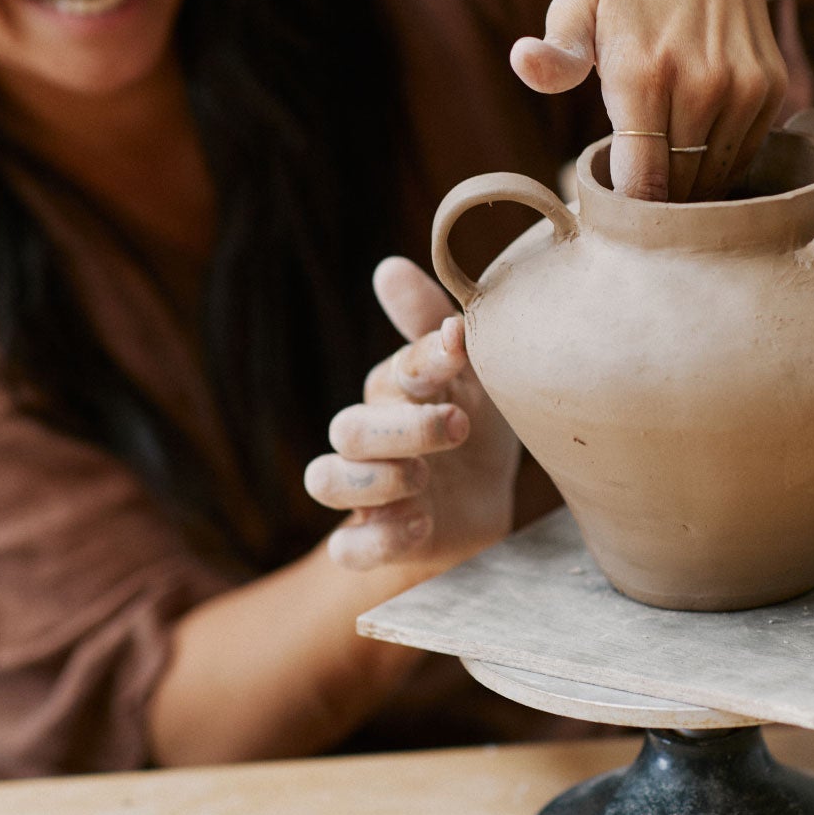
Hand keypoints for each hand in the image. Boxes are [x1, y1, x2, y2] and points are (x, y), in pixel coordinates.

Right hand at [303, 257, 519, 570]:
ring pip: (325, 481)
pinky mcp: (377, 538)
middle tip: (458, 426)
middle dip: (402, 428)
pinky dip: (376, 539)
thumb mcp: (473, 373)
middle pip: (350, 428)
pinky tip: (419, 524)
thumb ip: (434, 324)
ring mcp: (370, 491)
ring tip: (422, 478)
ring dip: (373, 480)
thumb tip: (387, 267)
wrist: (487, 497)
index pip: (396, 371)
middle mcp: (373, 437)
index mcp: (398, 391)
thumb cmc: (475, 419)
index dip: (424, 359)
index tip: (460, 349)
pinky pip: (346, 547)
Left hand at [510, 0, 790, 202]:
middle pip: (677, 190)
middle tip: (634, 169)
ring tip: (664, 148)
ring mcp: (743, 90)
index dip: (623, 205)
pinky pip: (742, 157)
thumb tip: (524, 62)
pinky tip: (696, 131)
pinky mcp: (772, 89)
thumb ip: (556, 53)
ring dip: (688, 180)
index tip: (609, 196)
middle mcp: (701, 87)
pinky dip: (718, 158)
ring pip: (713, 180)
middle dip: (653, 197)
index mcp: (642, 74)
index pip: (641, 186)